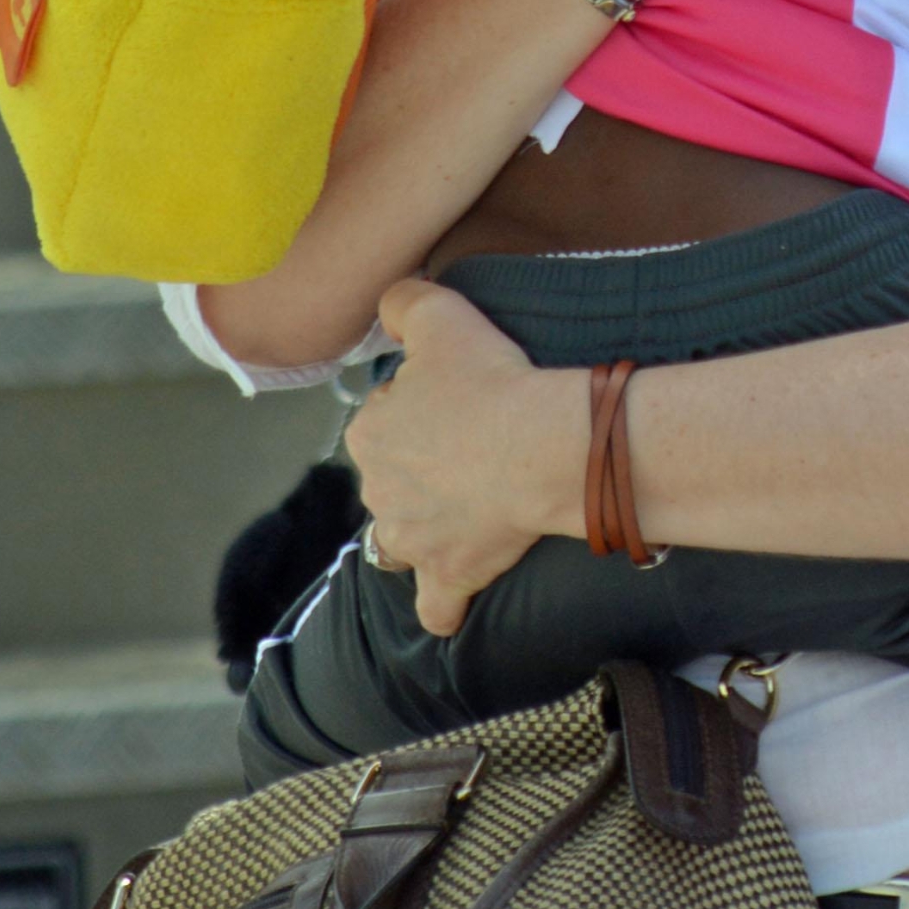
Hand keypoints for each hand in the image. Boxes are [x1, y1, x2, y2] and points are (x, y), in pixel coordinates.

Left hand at [345, 281, 582, 635]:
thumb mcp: (439, 314)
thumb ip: (401, 302)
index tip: (460, 398)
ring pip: (401, 539)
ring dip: (421, 528)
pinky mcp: (450, 576)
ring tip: (463, 509)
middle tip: (474, 445)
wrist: (541, 445)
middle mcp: (377, 492)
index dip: (421, 405)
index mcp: (368, 434)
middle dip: (421, 466)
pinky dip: (442, 604)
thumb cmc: (491, 380)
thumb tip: (389, 307)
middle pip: (394, 477)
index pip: (384, 417)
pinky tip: (453, 597)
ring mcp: (412, 540)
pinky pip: (435, 606)